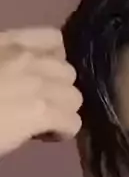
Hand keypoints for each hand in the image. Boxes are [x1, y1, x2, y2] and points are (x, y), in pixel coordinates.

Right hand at [0, 27, 81, 158]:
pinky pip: (72, 121)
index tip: (42, 79)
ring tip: (43, 123)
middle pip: (68, 71)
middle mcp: (24, 57)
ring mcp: (34, 83)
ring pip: (74, 96)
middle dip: (58, 91)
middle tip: (40, 106)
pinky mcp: (40, 111)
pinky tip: (45, 137)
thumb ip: (4, 65)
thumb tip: (14, 83)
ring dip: (63, 111)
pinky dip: (63, 132)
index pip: (53, 39)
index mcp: (6, 42)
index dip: (55, 61)